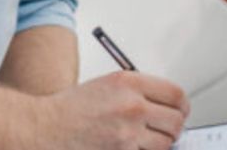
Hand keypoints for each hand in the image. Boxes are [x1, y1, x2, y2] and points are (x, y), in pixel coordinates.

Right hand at [33, 71, 189, 149]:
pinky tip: (131, 147)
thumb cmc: (70, 109)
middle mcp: (132, 105)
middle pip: (176, 120)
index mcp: (129, 82)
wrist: (44, 129)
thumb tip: (164, 104)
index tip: (181, 110)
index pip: (175, 94)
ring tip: (146, 139)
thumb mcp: (107, 85)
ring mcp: (128, 133)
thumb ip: (137, 91)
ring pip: (166, 142)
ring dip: (160, 143)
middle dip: (174, 126)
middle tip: (168, 128)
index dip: (182, 105)